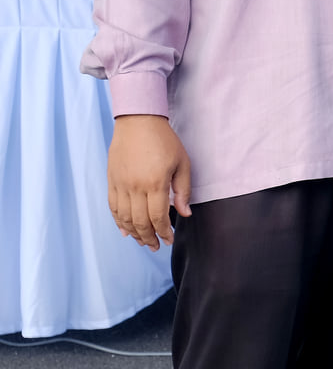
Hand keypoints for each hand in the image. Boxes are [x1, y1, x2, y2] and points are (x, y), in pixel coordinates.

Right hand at [107, 114, 191, 248]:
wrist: (138, 122)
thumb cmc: (164, 141)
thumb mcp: (182, 163)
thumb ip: (183, 191)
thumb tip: (185, 214)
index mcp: (155, 183)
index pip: (158, 217)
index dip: (163, 232)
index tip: (169, 239)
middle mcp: (135, 187)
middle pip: (140, 221)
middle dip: (149, 237)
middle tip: (157, 246)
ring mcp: (120, 185)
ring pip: (124, 218)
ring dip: (134, 233)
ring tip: (144, 241)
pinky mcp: (111, 181)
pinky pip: (113, 207)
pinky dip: (119, 221)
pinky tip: (125, 231)